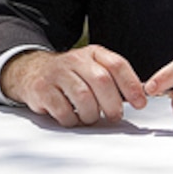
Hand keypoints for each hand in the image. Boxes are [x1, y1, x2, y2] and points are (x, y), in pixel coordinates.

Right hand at [3, 45, 147, 126]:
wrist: (31, 71)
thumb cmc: (71, 76)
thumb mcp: (92, 68)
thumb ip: (114, 80)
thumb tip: (141, 97)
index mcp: (92, 54)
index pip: (117, 65)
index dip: (131, 86)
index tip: (140, 103)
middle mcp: (74, 60)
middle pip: (102, 81)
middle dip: (112, 104)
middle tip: (114, 116)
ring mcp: (56, 74)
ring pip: (84, 98)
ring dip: (91, 115)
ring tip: (90, 117)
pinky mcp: (41, 90)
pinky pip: (64, 111)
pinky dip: (72, 120)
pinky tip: (72, 117)